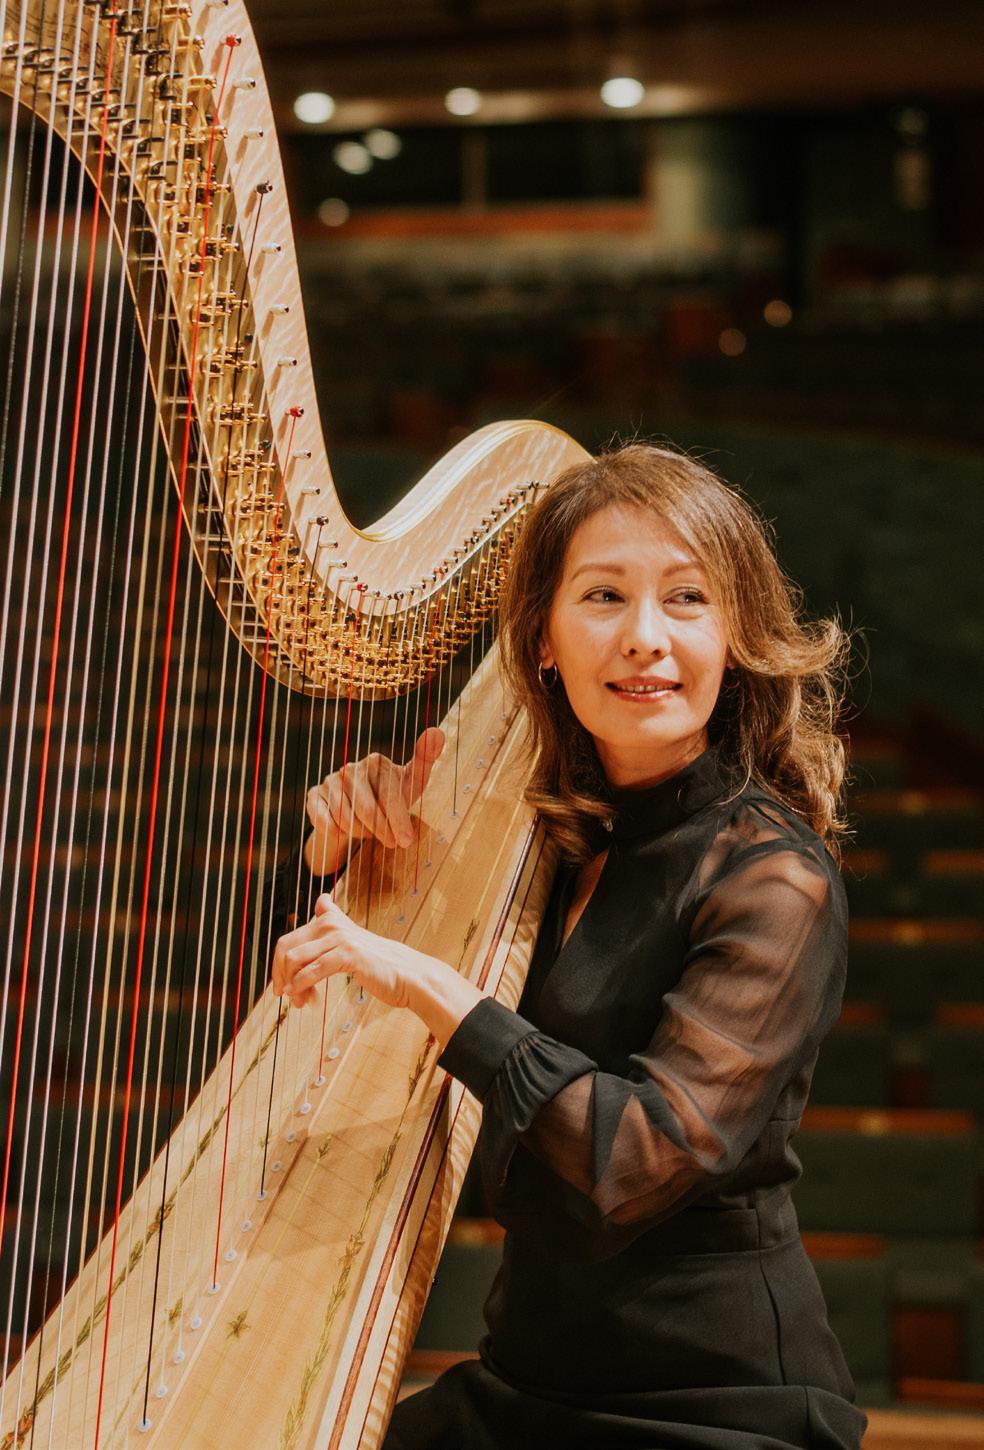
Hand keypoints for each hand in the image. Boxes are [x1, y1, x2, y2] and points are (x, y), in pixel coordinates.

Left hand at [271, 894, 483, 1046]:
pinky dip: (301, 986)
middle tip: (286, 996)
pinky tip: (302, 998)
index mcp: (329, 920)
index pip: (287, 940)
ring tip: (299, 1002)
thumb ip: (335, 920)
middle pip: (284, 948)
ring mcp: (339, 938)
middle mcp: (330, 924)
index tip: (283, 983)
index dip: (279, 964)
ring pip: (294, 959)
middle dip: (279, 975)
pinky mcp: (347, 954)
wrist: (408, 975)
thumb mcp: (353, 939)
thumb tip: (321, 897)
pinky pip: (312, 970)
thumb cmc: (378, 963)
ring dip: (291, 984)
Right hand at [304, 726, 444, 875]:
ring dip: (361, 833)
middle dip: (382, 830)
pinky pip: (324, 821)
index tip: (407, 840)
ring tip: (371, 835)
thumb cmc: (391, 796)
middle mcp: (350, 768)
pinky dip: (337, 832)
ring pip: (346, 818)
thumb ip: (426, 759)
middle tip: (393, 844)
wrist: (361, 811)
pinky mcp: (315, 796)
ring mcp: (330, 781)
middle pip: (367, 808)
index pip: (388, 794)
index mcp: (375, 763)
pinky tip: (346, 834)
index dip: (398, 820)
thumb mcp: (411, 782)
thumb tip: (437, 732)